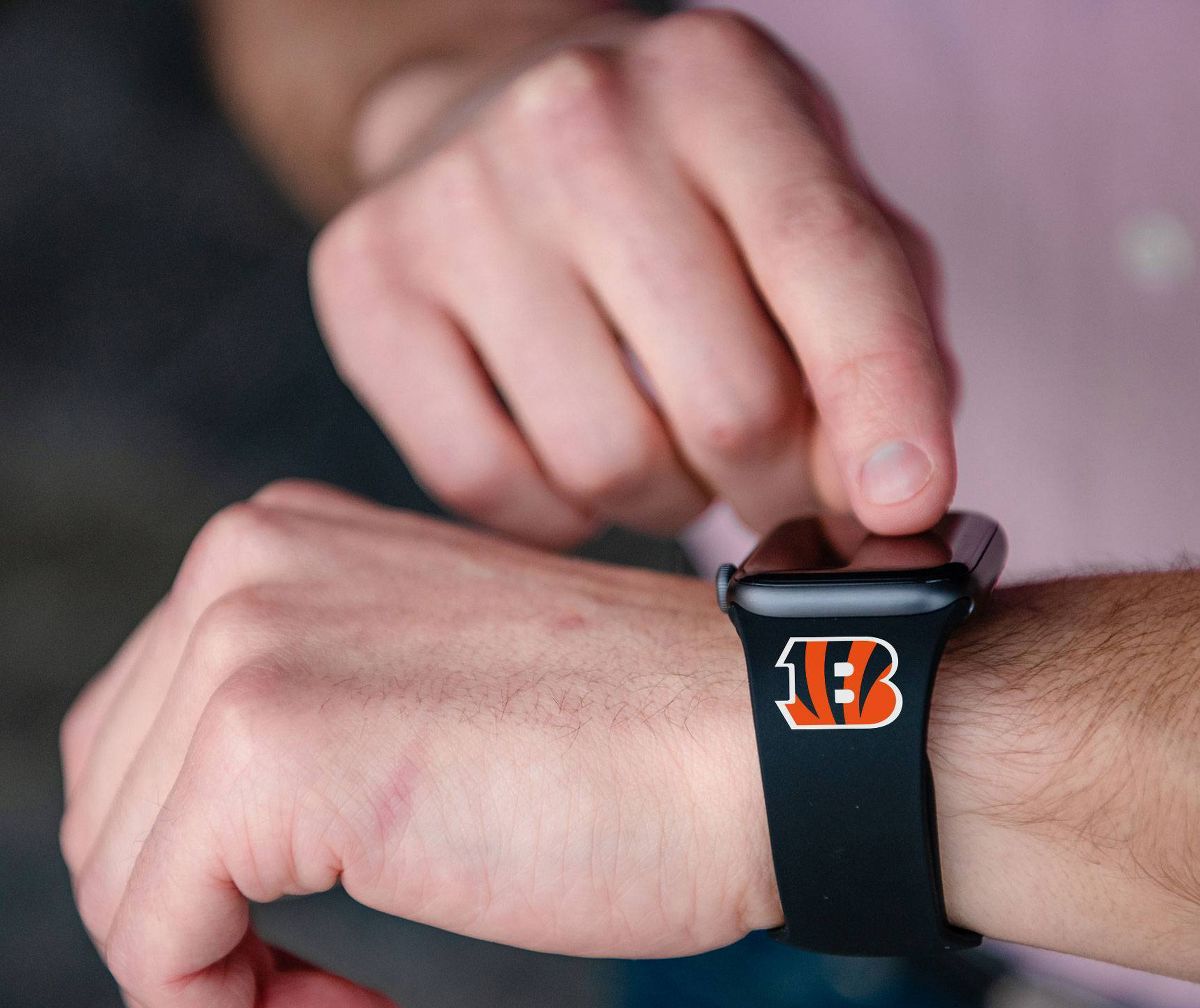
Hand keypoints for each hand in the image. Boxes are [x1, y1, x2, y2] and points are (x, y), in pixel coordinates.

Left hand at [59, 481, 773, 1007]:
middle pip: (115, 803)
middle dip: (198, 923)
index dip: (197, 862)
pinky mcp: (270, 754)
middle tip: (319, 989)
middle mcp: (245, 565)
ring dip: (224, 984)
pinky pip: (159, 941)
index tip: (304, 931)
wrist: (759, 742)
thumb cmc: (632, 739)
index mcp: (280, 544)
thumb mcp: (429, 685)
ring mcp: (250, 649)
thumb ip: (318, 705)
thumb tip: (218, 825)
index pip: (141, 729)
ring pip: (124, 880)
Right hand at [312, 9, 955, 547]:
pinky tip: (566, 456)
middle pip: (726, 405)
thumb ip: (875, 338)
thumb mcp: (804, 213)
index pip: (831, 266)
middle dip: (769, 486)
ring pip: (606, 464)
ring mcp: (455, 203)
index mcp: (721, 85)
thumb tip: (890, 504)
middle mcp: (577, 122)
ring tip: (662, 447)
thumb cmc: (679, 196)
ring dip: (662, 500)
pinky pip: (485, 484)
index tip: (906, 510)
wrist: (491, 125)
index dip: (885, 406)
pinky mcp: (366, 284)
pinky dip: (552, 513)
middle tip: (765, 481)